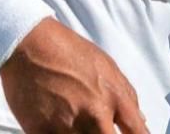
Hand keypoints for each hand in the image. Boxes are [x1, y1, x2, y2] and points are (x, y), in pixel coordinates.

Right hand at [0, 17, 149, 133]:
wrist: (28, 44)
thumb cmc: (68, 51)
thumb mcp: (107, 66)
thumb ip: (127, 96)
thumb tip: (140, 121)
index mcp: (114, 98)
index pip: (138, 133)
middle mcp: (95, 115)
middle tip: (100, 130)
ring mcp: (68, 127)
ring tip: (77, 126)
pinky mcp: (42, 133)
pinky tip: (60, 127)